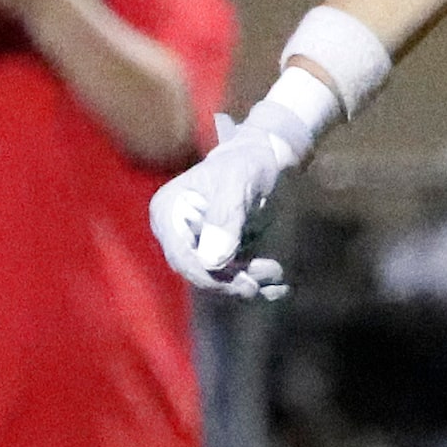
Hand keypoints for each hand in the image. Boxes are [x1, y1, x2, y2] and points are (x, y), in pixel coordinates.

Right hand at [148, 102, 312, 297]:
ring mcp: (194, 245)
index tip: (242, 284)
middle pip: (198, 272)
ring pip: (216, 278)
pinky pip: (229, 277)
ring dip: (247, 282)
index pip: (181, 255)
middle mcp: (175, 233)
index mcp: (168, 211)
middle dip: (233, 280)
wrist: (263, 160)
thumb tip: (212, 261)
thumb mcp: (238, 183)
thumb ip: (225, 218)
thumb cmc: (247, 163)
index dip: (208, 276)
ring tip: (278, 274)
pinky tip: (278, 287)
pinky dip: (253, 283)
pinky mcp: (214, 253)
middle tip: (269, 276)